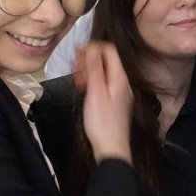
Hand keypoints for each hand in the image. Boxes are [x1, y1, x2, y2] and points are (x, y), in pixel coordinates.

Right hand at [76, 41, 132, 164]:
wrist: (111, 147)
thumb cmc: (102, 122)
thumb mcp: (95, 92)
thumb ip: (95, 69)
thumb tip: (92, 48)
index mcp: (119, 78)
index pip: (110, 51)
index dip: (93, 48)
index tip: (77, 53)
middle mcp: (122, 83)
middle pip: (106, 61)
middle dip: (89, 59)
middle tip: (74, 66)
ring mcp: (119, 92)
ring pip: (104, 73)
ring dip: (89, 71)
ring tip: (76, 78)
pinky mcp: (114, 102)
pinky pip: (104, 84)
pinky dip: (93, 82)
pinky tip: (83, 88)